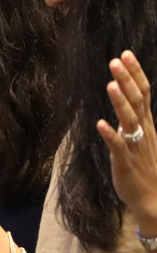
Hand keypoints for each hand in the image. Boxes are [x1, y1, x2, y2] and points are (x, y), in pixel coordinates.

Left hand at [98, 51, 156, 229]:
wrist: (153, 198)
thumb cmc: (143, 166)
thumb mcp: (141, 136)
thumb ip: (134, 117)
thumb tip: (125, 95)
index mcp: (147, 124)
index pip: (144, 93)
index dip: (135, 74)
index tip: (126, 54)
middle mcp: (143, 131)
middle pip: (137, 101)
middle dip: (127, 80)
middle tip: (116, 60)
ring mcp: (135, 146)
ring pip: (129, 120)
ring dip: (120, 102)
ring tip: (110, 84)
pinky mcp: (125, 162)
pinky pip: (118, 146)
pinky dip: (110, 134)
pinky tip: (100, 123)